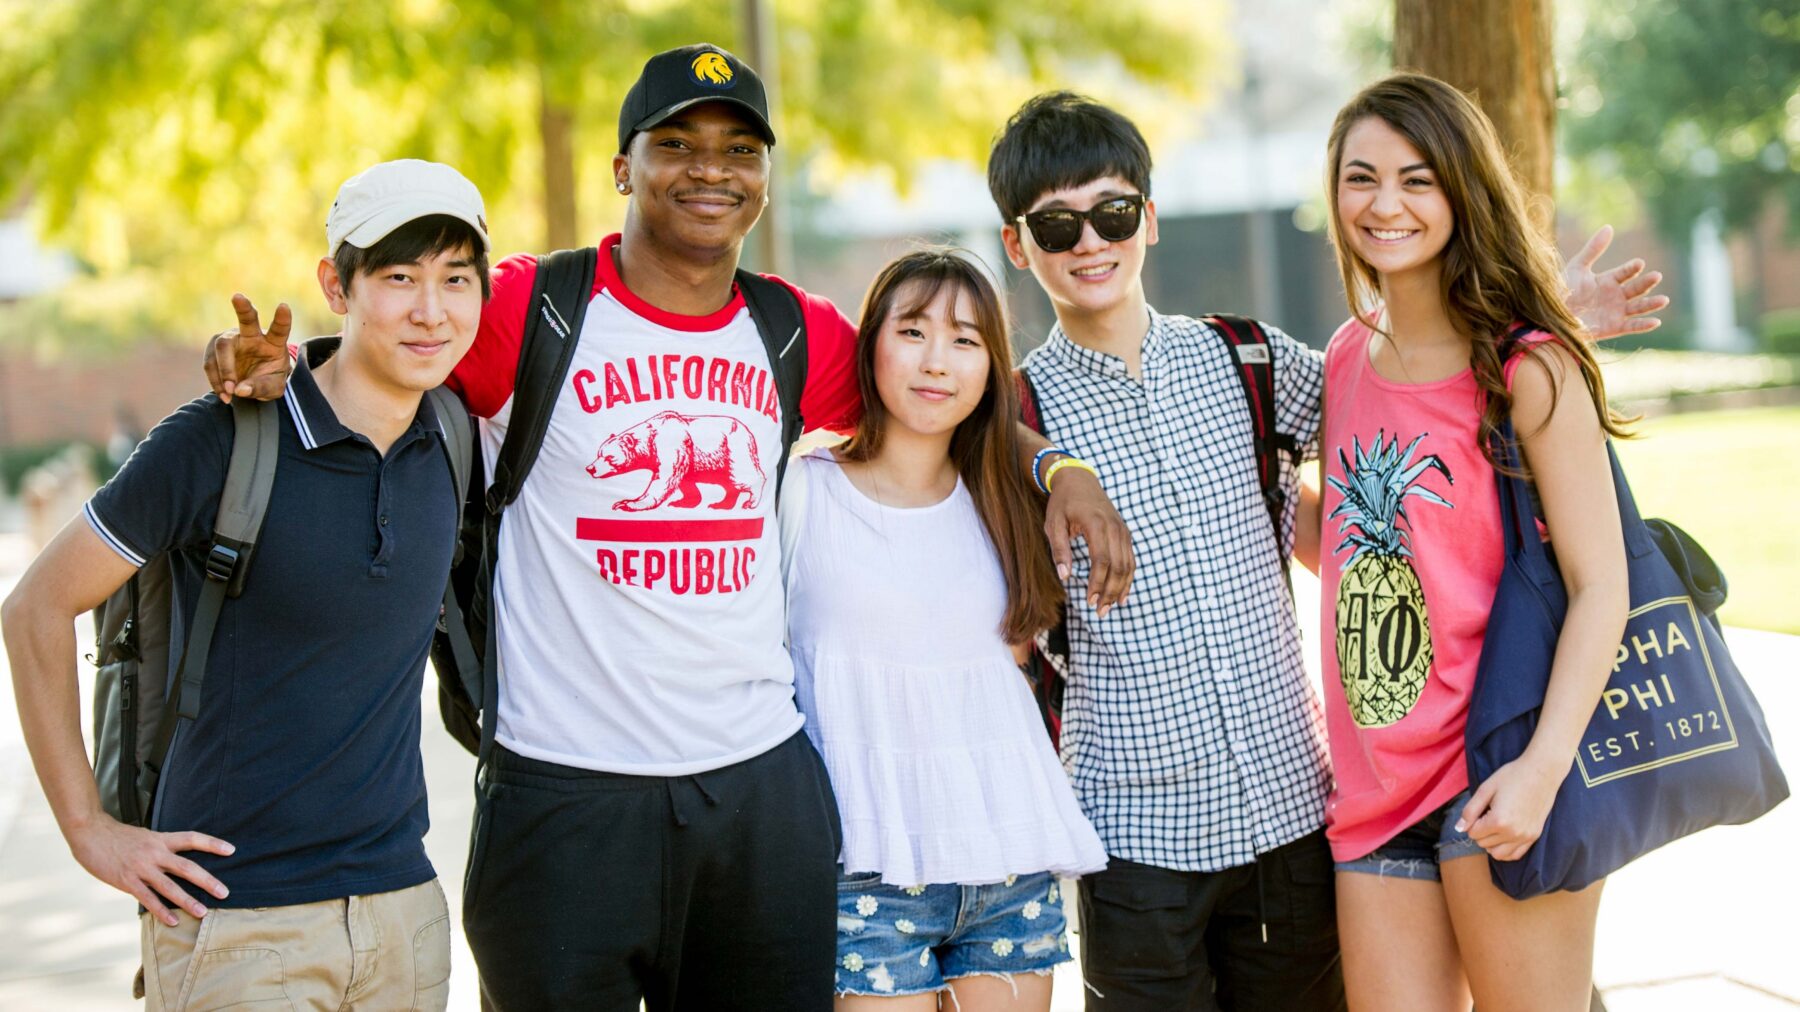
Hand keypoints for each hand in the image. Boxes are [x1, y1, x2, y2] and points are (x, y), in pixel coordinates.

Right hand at [68, 816, 233, 925]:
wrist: (90, 833)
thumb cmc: (117, 836)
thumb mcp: (144, 836)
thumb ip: (159, 847)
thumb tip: (173, 859)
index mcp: (161, 839)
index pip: (192, 838)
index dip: (212, 844)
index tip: (231, 850)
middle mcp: (154, 853)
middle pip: (187, 867)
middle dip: (207, 881)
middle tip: (225, 893)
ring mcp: (141, 868)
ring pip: (169, 886)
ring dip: (187, 901)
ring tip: (202, 913)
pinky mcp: (126, 881)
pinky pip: (147, 898)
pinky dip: (160, 911)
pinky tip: (172, 921)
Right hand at [203, 294, 292, 402]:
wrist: (251, 383)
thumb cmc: (267, 380)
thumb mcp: (272, 388)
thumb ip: (260, 388)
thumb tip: (239, 389)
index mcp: (273, 343)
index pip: (279, 329)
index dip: (282, 319)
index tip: (284, 306)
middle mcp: (252, 336)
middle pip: (247, 320)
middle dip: (243, 308)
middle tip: (238, 297)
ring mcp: (232, 340)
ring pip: (222, 347)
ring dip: (224, 371)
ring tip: (230, 392)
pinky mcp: (215, 348)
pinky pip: (210, 363)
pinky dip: (216, 380)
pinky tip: (224, 393)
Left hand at [1043, 466, 1133, 615]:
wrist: (1079, 480)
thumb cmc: (1062, 503)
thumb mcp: (1053, 524)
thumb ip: (1059, 550)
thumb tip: (1064, 576)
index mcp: (1097, 524)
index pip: (1102, 561)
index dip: (1097, 584)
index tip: (1088, 601)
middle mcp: (1115, 528)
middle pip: (1118, 566)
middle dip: (1110, 592)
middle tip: (1100, 612)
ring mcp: (1123, 530)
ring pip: (1128, 565)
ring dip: (1120, 589)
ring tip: (1109, 608)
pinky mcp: (1125, 533)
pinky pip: (1130, 560)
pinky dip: (1128, 579)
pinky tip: (1122, 595)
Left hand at [1457, 753, 1566, 861]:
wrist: (1542, 772)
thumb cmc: (1512, 776)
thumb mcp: (1485, 789)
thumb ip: (1470, 810)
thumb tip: (1459, 828)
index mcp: (1499, 821)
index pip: (1473, 834)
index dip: (1472, 822)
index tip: (1481, 809)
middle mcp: (1513, 833)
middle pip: (1483, 844)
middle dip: (1480, 831)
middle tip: (1488, 813)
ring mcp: (1525, 837)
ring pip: (1497, 854)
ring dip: (1491, 842)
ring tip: (1495, 825)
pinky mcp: (1534, 837)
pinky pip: (1515, 855)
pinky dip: (1505, 849)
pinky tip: (1504, 835)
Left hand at [1564, 225, 1669, 339]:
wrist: (1549, 316)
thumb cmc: (1561, 291)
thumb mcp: (1577, 268)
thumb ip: (1593, 249)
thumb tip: (1609, 227)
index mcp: (1607, 280)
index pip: (1625, 272)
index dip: (1632, 268)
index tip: (1639, 263)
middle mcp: (1615, 295)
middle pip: (1636, 288)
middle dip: (1646, 283)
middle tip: (1657, 276)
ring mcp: (1615, 312)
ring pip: (1638, 307)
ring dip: (1651, 304)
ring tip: (1664, 300)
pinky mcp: (1612, 328)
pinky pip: (1631, 327)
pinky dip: (1643, 325)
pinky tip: (1655, 321)